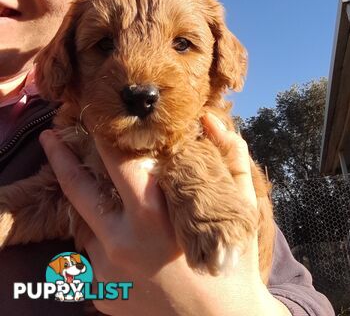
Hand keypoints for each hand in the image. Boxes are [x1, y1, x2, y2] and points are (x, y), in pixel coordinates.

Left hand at [39, 114, 289, 315]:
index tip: (97, 116)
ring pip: (87, 222)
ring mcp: (105, 271)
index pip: (118, 161)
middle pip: (78, 188)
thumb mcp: (240, 207)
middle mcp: (119, 243)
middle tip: (50, 136)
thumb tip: (210, 118)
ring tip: (123, 207)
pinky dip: (108, 239)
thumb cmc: (233, 264)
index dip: (105, 134)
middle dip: (61, 157)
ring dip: (97, 206)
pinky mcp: (100, 293)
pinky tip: (134, 245)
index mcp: (152, 218)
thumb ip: (230, 157)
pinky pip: (95, 254)